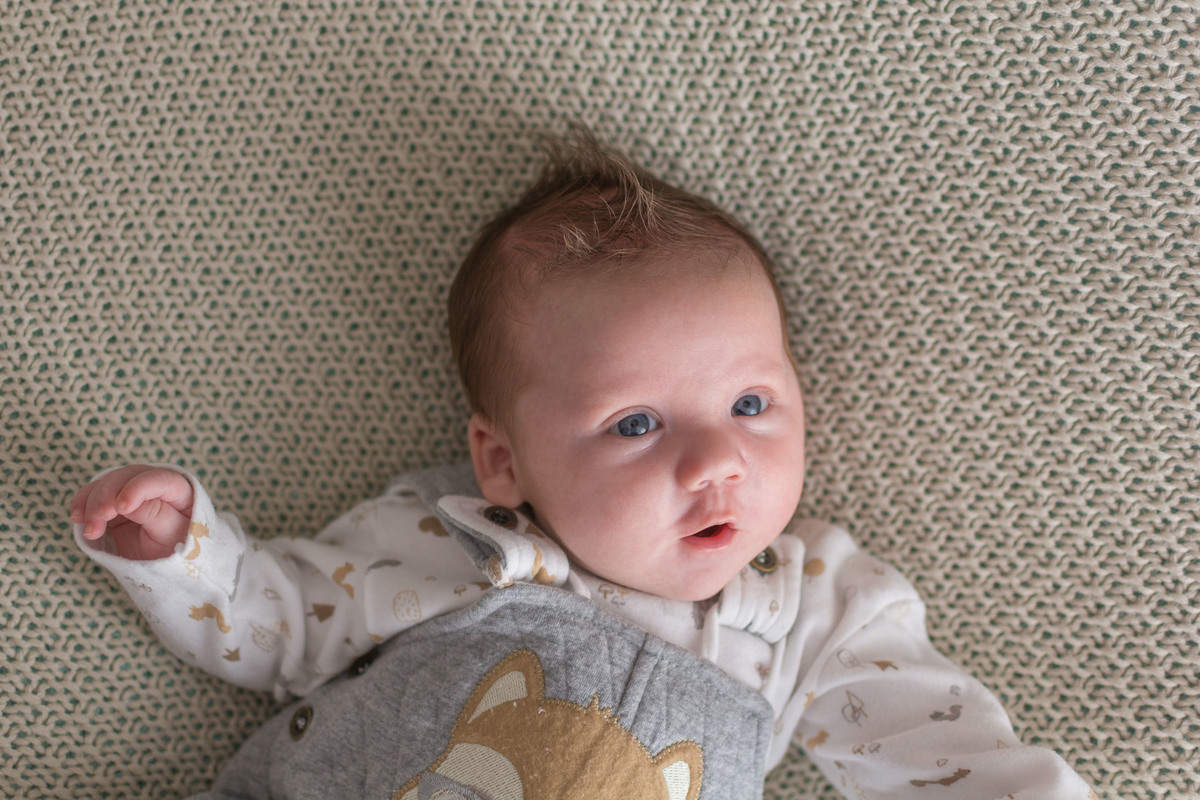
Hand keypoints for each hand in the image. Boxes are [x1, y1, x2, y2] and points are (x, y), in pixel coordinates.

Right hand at [70, 465, 194, 559]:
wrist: (164, 564)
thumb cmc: (177, 547)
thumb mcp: (171, 533)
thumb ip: (153, 514)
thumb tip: (123, 501)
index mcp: (178, 489)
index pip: (157, 479)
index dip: (137, 488)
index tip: (122, 508)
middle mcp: (153, 484)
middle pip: (125, 478)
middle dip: (107, 497)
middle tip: (98, 518)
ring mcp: (131, 492)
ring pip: (105, 484)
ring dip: (92, 504)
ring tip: (89, 531)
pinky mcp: (112, 503)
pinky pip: (93, 495)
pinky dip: (83, 504)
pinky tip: (77, 518)